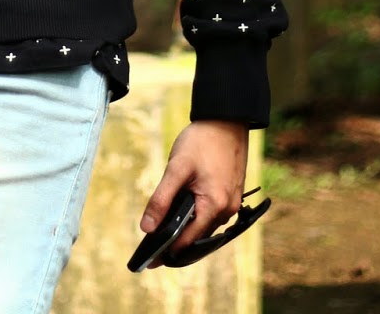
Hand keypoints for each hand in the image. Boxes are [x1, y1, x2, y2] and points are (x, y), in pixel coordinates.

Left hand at [140, 120, 248, 263]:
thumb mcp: (176, 168)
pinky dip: (198, 217)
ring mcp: (232, 203)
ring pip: (206, 226)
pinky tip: (184, 211)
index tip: (151, 260)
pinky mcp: (232, 194)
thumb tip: (147, 228)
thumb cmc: (202, 141)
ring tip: (165, 230)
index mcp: (214, 206)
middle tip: (154, 247)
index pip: (188, 241)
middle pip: (198, 236)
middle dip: (177, 242)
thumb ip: (161, 199)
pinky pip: (213, 214)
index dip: (169, 251)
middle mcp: (227, 210)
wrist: (227, 119)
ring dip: (188, 229)